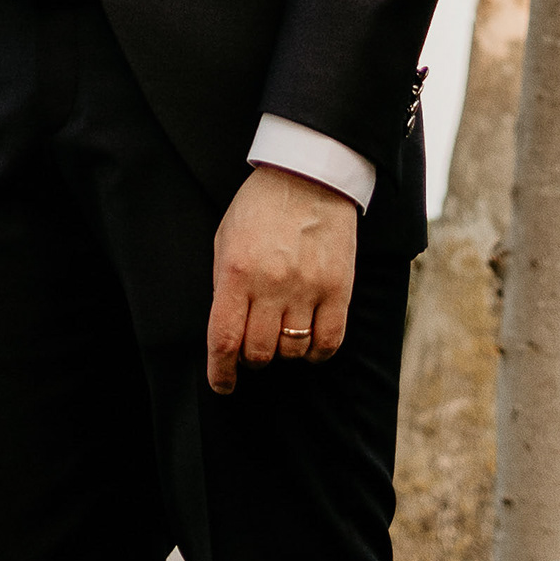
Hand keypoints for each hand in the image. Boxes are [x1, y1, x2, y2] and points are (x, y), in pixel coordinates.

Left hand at [206, 161, 355, 392]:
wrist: (309, 175)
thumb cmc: (260, 206)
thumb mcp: (225, 238)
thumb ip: (223, 284)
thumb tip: (226, 330)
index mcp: (236, 272)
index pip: (224, 340)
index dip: (221, 373)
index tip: (222, 385)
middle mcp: (271, 285)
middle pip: (259, 353)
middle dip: (251, 359)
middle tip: (252, 346)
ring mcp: (308, 289)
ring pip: (292, 352)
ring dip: (282, 352)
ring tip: (280, 333)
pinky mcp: (339, 290)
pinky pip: (328, 343)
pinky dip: (315, 353)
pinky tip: (308, 343)